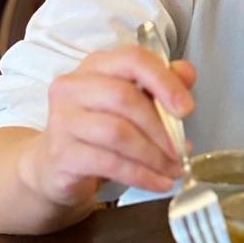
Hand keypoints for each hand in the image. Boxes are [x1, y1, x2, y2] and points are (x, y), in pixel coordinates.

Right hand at [19, 47, 197, 208]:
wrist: (56, 167)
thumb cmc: (100, 129)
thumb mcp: (134, 103)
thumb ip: (161, 84)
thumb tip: (186, 74)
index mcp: (97, 65)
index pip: (133, 59)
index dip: (165, 82)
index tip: (187, 108)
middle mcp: (74, 87)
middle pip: (125, 97)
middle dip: (161, 127)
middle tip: (181, 149)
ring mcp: (63, 120)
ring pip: (118, 132)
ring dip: (154, 155)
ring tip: (174, 169)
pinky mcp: (62, 153)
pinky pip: (109, 162)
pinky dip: (141, 175)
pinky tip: (159, 183)